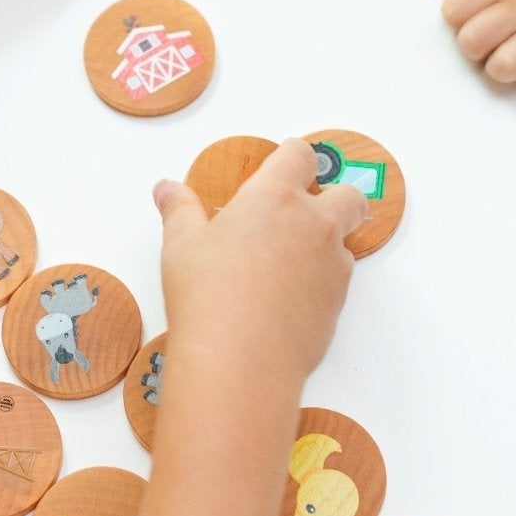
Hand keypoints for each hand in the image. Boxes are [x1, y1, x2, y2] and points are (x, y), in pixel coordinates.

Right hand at [152, 140, 363, 389]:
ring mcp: (333, 263)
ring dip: (326, 243)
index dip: (293, 158)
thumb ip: (179, 209)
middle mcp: (314, 223)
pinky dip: (322, 281)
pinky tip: (288, 299)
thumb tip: (167, 188)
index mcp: (275, 196)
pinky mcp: (340, 302)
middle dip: (334, 198)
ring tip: (286, 266)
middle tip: (301, 216)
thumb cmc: (207, 294)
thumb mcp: (181, 245)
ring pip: (345, 240)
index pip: (300, 156)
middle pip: (348, 194)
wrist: (241, 360)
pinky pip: (339, 280)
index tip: (282, 167)